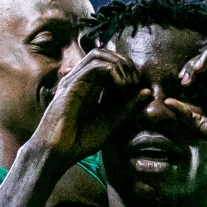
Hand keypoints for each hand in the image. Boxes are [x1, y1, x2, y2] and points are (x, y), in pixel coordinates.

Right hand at [28, 49, 145, 165]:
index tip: (138, 87)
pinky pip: (95, 66)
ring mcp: (75, 80)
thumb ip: (128, 108)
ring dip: (119, 64)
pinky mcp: (72, 84)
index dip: (127, 71)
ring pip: (99, 55)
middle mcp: (82, 80)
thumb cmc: (80, 140)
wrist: (59, 152)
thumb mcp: (112, 123)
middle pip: (105, 55)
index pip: (110, 65)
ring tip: (128, 82)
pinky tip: (121, 85)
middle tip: (135, 81)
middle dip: (125, 63)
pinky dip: (112, 71)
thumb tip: (146, 91)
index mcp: (91, 87)